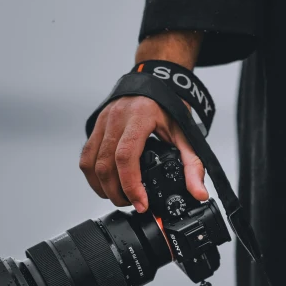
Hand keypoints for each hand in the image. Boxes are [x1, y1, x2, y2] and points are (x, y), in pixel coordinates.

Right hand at [79, 95, 208, 212]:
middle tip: (134, 204)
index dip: (131, 184)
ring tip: (121, 197)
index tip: (141, 203)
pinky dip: (94, 177)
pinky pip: (86, 157)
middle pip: (106, 165)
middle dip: (117, 193)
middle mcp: (116, 118)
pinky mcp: (96, 127)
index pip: (126, 156)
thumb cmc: (169, 105)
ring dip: (103, 188)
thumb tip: (199, 193)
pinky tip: (107, 185)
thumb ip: (193, 165)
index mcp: (139, 117)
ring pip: (91, 164)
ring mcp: (103, 122)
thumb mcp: (185, 134)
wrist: (155, 81)